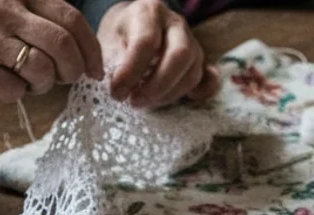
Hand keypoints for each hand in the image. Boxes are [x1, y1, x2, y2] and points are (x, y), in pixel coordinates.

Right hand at [0, 0, 103, 100]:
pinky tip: (4, 84)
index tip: (94, 67)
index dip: (90, 47)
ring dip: (44, 84)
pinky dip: (16, 94)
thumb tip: (76, 46)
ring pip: (40, 70)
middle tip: (71, 80)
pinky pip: (13, 91)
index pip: (70, 18)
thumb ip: (32, 14)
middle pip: (62, 46)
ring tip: (32, 82)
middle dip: (74, 70)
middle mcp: (3, 9)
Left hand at [98, 0, 220, 107]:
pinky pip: (206, 80)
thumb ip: (112, 63)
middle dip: (156, 86)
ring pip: (192, 72)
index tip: (117, 92)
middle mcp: (175, 24)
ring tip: (143, 102)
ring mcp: (192, 42)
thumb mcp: (107, 42)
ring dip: (167, 94)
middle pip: (180, 55)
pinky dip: (193, 94)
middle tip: (134, 102)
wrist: (131, 27)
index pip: (146, 42)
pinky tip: (173, 100)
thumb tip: (120, 89)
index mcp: (149, 13)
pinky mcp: (198, 61)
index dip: (131, 72)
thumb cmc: (118, 36)